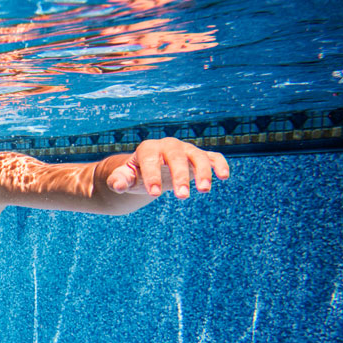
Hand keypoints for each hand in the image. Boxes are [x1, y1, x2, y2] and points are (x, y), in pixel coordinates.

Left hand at [106, 137, 229, 198]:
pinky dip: (220, 164)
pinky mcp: (199, 157)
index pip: (150, 159)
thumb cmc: (135, 175)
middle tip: (182, 196)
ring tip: (204, 190)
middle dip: (179, 175)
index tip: (154, 193)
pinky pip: (213, 157)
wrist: (148, 169)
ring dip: (202, 171)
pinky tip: (224, 176)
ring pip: (197, 156)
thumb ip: (119, 180)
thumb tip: (117, 185)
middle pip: (176, 156)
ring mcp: (185, 150)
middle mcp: (168, 146)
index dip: (152, 175)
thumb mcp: (124, 178)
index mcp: (148, 149)